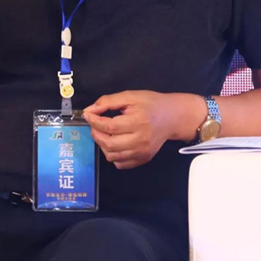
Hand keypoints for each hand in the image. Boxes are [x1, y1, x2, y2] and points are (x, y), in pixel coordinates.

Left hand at [83, 91, 204, 169]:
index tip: (88, 115)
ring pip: (112, 156)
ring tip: (103, 133)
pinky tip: (114, 142)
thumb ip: (108, 101)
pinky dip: (112, 155)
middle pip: (109, 144)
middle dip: (96, 133)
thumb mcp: (130, 96)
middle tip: (95, 125)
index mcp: (138, 121)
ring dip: (102, 145)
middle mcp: (141, 140)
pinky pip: (121, 164)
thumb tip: (90, 110)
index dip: (94, 121)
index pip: (109, 126)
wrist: (171, 116)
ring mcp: (142, 152)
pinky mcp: (143, 159)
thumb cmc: (151, 104)